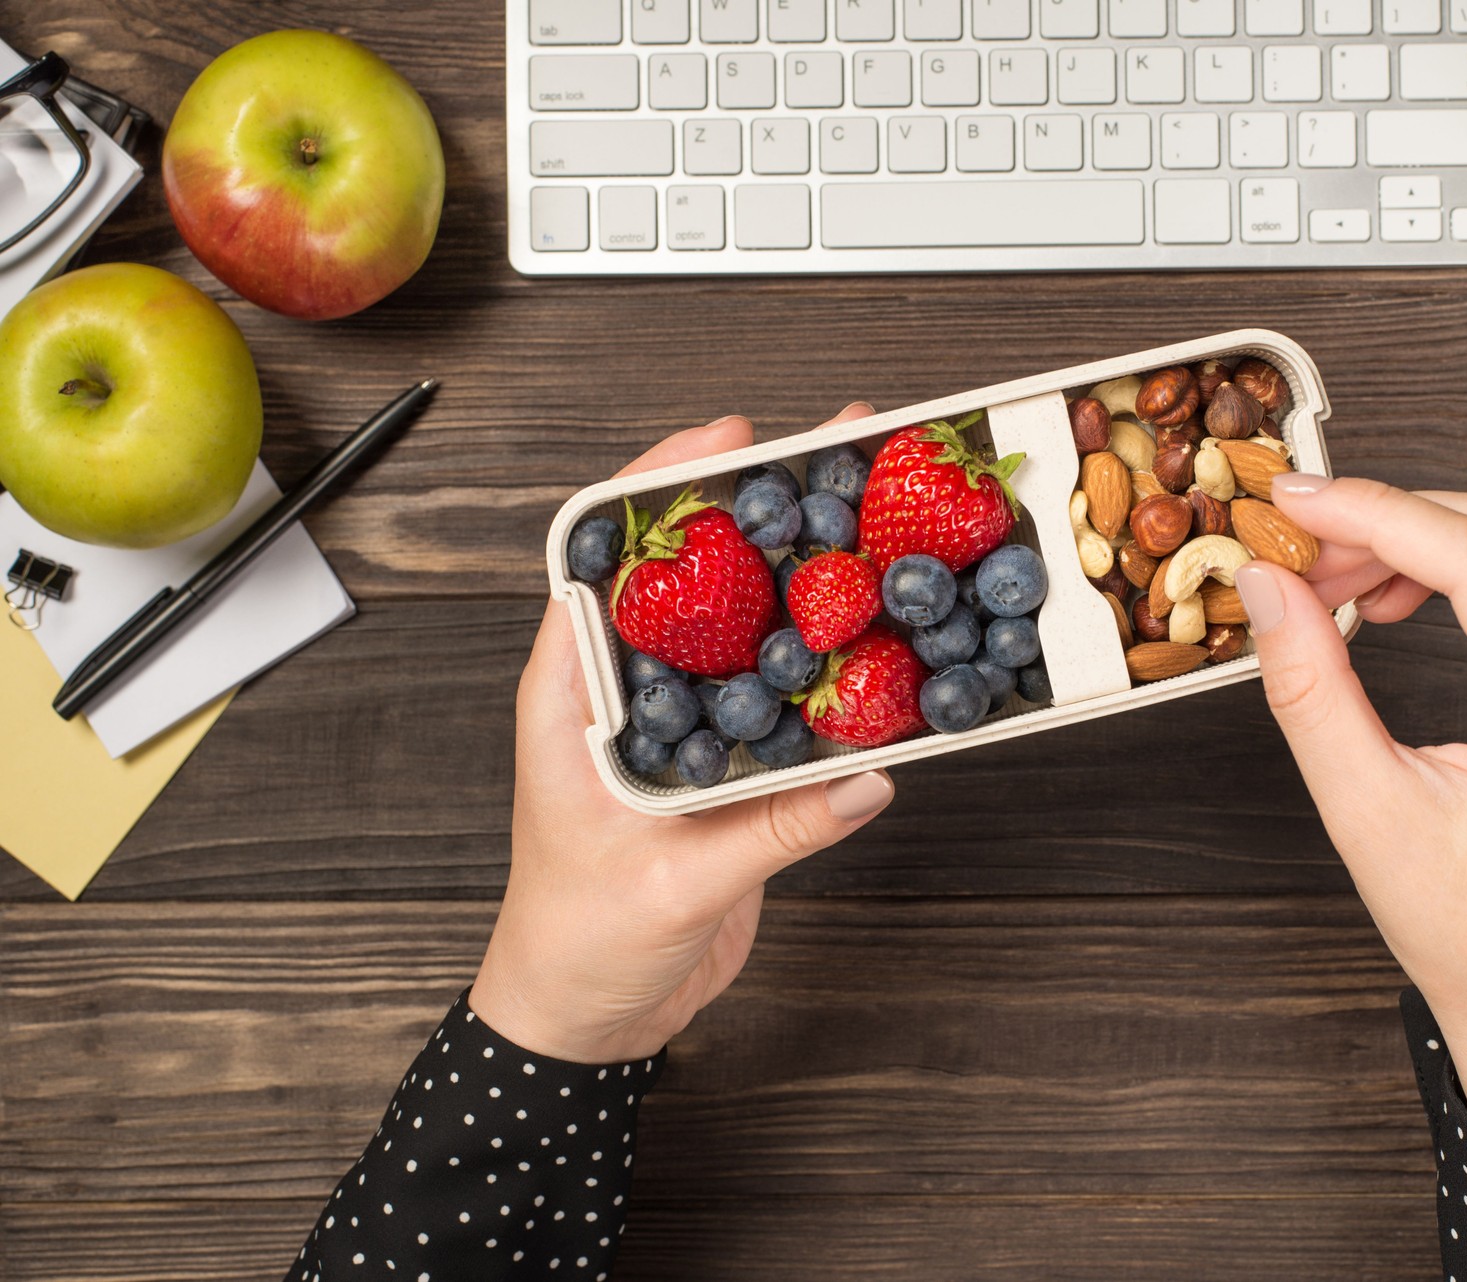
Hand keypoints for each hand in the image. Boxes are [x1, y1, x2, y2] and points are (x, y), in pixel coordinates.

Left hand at [471, 408, 894, 1063]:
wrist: (588, 1017)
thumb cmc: (576, 945)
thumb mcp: (670, 886)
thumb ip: (769, 832)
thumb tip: (865, 777)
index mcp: (574, 695)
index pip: (604, 558)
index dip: (661, 485)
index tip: (729, 439)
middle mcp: (625, 693)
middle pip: (690, 571)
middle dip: (758, 506)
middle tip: (835, 451)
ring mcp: (679, 724)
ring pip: (742, 621)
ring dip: (801, 572)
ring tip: (871, 518)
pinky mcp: (723, 764)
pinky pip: (781, 692)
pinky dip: (828, 659)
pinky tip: (880, 637)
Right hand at [1233, 477, 1466, 1141]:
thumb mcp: (1367, 810)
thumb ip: (1310, 688)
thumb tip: (1267, 585)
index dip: (1377, 514)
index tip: (1292, 501)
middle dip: (1394, 521)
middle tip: (1298, 545)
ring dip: (1422, 545)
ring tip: (1332, 582)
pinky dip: (1458, 576)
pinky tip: (1392, 602)